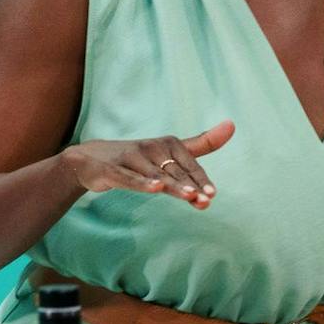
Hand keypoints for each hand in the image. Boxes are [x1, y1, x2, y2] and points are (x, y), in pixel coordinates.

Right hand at [58, 121, 232, 209]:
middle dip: (191, 186)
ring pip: (155, 175)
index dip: (201, 180)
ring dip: (172, 185)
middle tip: (206, 199)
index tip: (212, 195)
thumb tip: (232, 124)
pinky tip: (155, 188)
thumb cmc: (139, 157)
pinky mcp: (112, 169)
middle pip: (175, 171)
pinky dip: (142, 182)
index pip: (189, 165)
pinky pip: (129, 178)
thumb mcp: (170, 151)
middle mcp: (152, 148)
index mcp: (168, 144)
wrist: (90, 159)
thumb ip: (201, 143)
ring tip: (190, 195)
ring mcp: (131, 157)